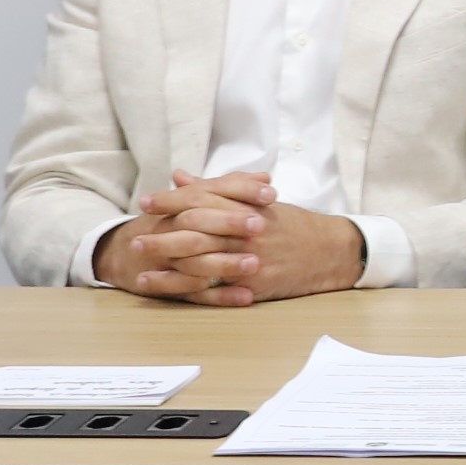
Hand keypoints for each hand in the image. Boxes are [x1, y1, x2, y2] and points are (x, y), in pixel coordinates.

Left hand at [97, 170, 367, 304]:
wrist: (331, 252)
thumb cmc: (294, 225)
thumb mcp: (260, 201)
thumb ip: (219, 189)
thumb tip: (181, 176)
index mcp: (248, 206)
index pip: (204, 199)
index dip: (173, 200)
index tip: (147, 200)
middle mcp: (247, 231)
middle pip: (196, 230)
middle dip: (162, 232)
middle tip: (134, 234)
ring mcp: (250, 259)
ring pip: (200, 260)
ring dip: (166, 261)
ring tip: (139, 261)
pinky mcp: (253, 284)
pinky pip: (212, 287)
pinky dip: (182, 287)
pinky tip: (160, 286)